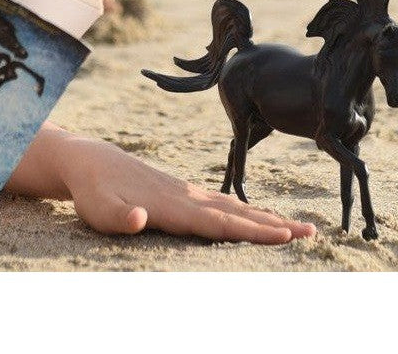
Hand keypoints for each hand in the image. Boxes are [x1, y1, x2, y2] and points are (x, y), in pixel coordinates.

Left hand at [59, 137, 315, 243]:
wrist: (88, 160)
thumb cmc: (93, 191)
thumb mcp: (99, 210)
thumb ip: (120, 217)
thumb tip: (140, 218)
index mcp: (171, 206)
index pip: (217, 223)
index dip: (250, 230)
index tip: (283, 236)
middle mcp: (184, 197)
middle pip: (235, 214)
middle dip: (272, 225)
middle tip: (310, 232)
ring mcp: (184, 192)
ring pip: (231, 207)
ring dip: (264, 218)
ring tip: (296, 227)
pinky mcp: (180, 191)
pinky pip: (219, 203)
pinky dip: (242, 210)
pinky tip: (254, 216)